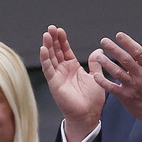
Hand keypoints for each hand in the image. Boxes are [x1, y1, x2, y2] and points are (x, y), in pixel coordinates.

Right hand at [40, 25, 105, 141]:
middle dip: (53, 39)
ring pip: (50, 58)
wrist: (89, 114)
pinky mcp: (54, 83)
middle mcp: (63, 70)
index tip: (60, 30)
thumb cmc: (92, 99)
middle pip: (56, 51)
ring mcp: (57, 76)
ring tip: (46, 34)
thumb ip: (95, 63)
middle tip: (51, 28)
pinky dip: (45, 59)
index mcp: (73, 67)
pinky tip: (43, 49)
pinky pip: (48, 69)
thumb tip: (99, 51)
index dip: (62, 40)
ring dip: (48, 46)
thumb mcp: (95, 76)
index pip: (65, 50)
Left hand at [95, 32, 141, 126]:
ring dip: (106, 63)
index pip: (138, 51)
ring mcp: (133, 86)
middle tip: (104, 41)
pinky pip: (112, 88)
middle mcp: (141, 76)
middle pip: (125, 59)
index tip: (119, 35)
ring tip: (98, 56)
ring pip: (117, 72)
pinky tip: (96, 76)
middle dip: (114, 48)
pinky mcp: (126, 96)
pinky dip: (103, 82)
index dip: (128, 42)